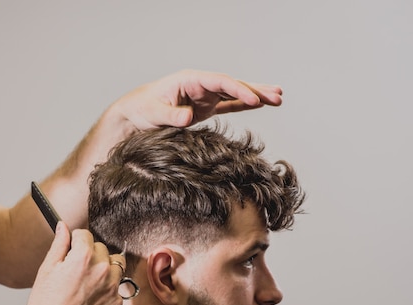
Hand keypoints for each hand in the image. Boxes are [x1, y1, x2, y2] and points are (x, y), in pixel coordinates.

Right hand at [7, 222, 123, 304]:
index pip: (86, 235)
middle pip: (102, 248)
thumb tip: (63, 227)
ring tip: (87, 282)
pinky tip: (90, 297)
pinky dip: (106, 289)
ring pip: (115, 266)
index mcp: (84, 257)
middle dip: (90, 254)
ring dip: (103, 268)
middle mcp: (102, 270)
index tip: (72, 247)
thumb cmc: (44, 304)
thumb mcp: (47, 268)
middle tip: (76, 269)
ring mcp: (112, 288)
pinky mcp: (116, 304)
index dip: (76, 241)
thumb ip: (60, 244)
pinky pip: (116, 288)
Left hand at [113, 69, 282, 129]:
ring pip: (234, 94)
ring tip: (278, 98)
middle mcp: (200, 85)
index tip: (254, 99)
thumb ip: (171, 115)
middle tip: (277, 96)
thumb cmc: (141, 108)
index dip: (238, 89)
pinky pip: (228, 105)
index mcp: (190, 80)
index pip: (220, 82)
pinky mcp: (205, 108)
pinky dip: (244, 105)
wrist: (134, 114)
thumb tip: (189, 117)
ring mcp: (204, 96)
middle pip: (232, 85)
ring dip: (255, 96)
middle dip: (255, 90)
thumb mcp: (154, 112)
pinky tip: (260, 105)